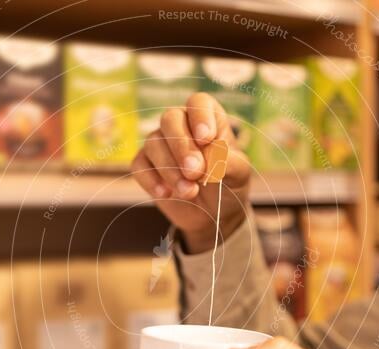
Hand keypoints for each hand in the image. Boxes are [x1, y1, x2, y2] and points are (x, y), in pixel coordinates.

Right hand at [130, 93, 252, 253]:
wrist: (213, 215)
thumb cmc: (228, 186)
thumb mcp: (238, 175)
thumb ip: (228, 163)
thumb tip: (210, 159)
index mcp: (208, 119)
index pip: (198, 103)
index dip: (200, 117)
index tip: (206, 139)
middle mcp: (181, 125)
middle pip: (170, 119)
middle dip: (181, 146)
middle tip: (195, 172)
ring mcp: (161, 145)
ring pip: (153, 143)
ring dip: (170, 169)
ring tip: (189, 192)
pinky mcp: (146, 166)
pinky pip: (140, 165)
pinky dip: (152, 180)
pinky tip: (166, 194)